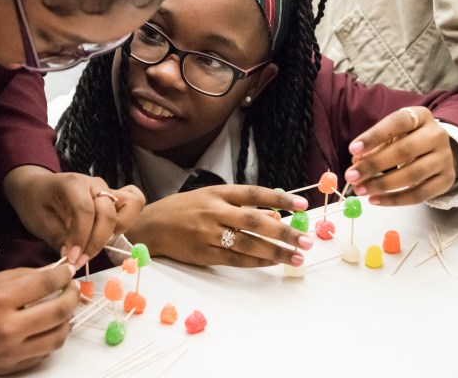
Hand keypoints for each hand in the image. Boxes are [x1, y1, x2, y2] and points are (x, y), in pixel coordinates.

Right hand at [0, 265, 78, 374]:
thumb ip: (24, 277)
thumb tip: (53, 273)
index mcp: (0, 300)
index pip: (46, 284)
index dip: (63, 274)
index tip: (67, 270)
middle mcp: (7, 328)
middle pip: (59, 312)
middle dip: (72, 296)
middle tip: (72, 287)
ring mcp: (10, 352)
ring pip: (57, 338)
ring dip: (67, 321)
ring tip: (63, 308)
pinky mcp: (10, 368)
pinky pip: (42, 354)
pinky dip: (50, 339)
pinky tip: (47, 327)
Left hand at [3, 166, 144, 266]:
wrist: (35, 187)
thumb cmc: (35, 202)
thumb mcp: (38, 222)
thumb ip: (58, 239)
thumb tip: (73, 259)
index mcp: (72, 184)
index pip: (85, 211)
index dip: (81, 238)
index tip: (72, 259)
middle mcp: (93, 184)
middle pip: (108, 213)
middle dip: (96, 241)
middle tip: (80, 259)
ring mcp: (106, 189)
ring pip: (129, 206)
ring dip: (116, 231)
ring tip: (95, 245)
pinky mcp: (112, 198)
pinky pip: (131, 206)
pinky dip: (125, 223)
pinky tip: (107, 235)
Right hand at [125, 185, 311, 267]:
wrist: (150, 226)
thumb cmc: (184, 209)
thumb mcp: (210, 197)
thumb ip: (238, 205)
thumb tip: (274, 216)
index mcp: (217, 193)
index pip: (254, 193)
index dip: (279, 198)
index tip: (302, 205)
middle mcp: (214, 211)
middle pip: (255, 221)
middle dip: (284, 232)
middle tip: (307, 241)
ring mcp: (208, 234)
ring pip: (248, 244)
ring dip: (275, 252)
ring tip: (296, 257)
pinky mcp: (203, 254)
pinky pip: (235, 260)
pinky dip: (257, 262)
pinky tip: (272, 263)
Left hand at [344, 106, 456, 204]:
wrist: (436, 151)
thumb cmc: (405, 139)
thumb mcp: (390, 135)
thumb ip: (373, 146)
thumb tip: (356, 164)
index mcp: (421, 116)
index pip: (397, 122)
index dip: (374, 136)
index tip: (352, 149)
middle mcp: (437, 135)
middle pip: (404, 150)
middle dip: (373, 165)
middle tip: (350, 176)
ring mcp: (445, 158)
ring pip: (412, 174)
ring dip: (382, 184)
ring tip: (359, 190)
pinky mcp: (447, 180)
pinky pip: (420, 194)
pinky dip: (395, 200)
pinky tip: (374, 200)